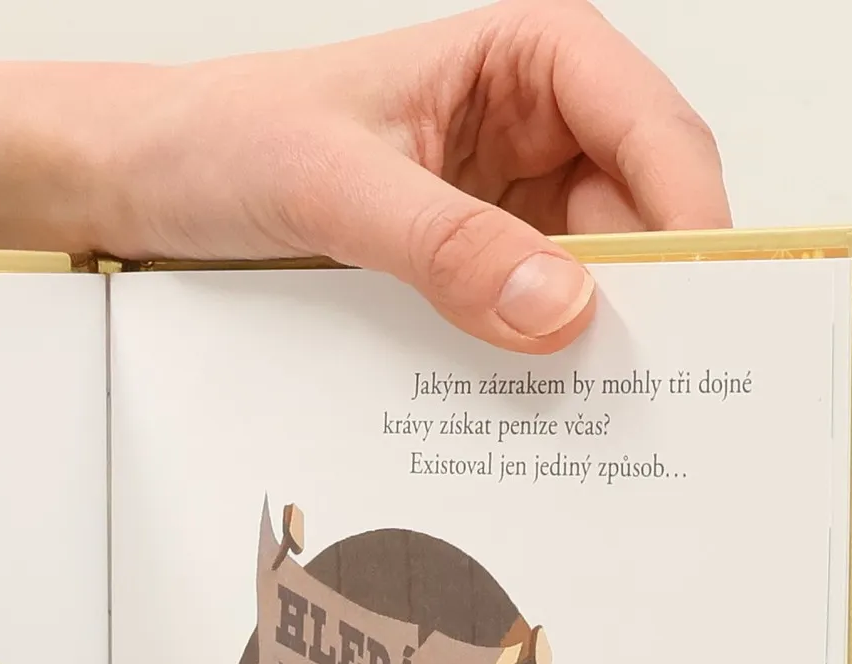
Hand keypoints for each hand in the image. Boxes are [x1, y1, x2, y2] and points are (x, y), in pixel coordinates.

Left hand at [101, 0, 728, 351]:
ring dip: (596, 342)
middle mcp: (536, 123)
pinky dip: (538, 362)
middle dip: (652, 298)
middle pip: (642, 213)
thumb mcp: (335, 188)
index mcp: (530, 57)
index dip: (691, 222)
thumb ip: (446, 247)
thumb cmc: (228, 138)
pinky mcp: (472, 264)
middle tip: (658, 393)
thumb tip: (558, 307)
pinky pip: (530, 316)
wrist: (150, 180)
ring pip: (595, 276)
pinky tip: (532, 410)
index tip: (701, 313)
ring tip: (596, 417)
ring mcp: (508, 200)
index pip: (654, 133)